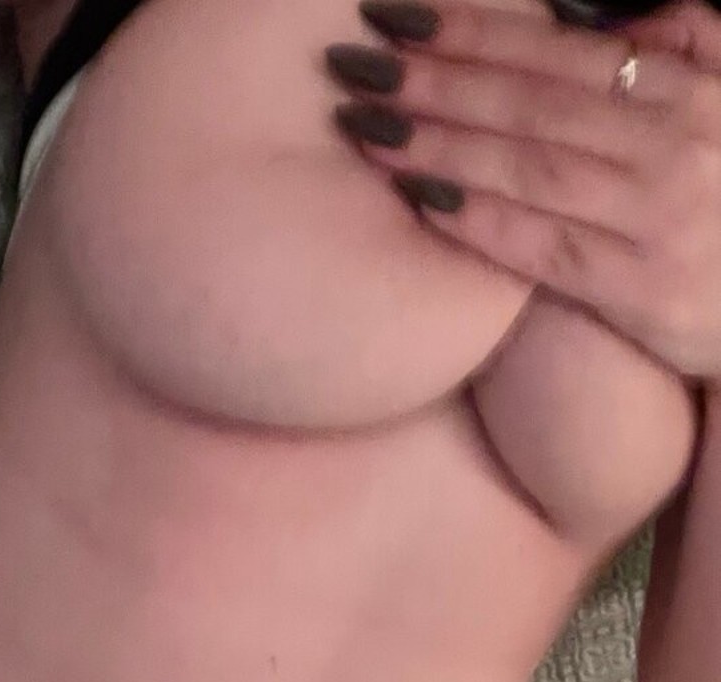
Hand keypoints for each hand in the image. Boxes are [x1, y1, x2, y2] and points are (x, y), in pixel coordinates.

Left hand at [325, 0, 720, 377]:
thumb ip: (684, 43)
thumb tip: (586, 18)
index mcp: (689, 91)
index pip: (560, 54)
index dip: (475, 32)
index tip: (402, 20)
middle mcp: (672, 147)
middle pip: (532, 106)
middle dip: (436, 83)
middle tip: (359, 69)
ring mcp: (657, 219)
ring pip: (530, 171)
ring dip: (441, 146)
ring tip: (370, 129)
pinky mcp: (642, 290)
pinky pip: (545, 250)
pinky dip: (481, 222)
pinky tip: (420, 202)